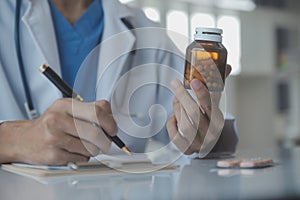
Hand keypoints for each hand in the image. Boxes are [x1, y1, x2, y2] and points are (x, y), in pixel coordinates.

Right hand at [0, 99, 116, 164]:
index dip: (110, 122)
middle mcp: (58, 119)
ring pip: (90, 148)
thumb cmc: (50, 124)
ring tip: (85, 146)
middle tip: (105, 143)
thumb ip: (90, 110)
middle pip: (95, 133)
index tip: (113, 130)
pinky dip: (83, 157)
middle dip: (105, 141)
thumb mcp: (67, 109)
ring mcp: (54, 138)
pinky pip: (80, 159)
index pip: (97, 111)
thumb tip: (112, 121)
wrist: (23, 139)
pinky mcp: (53, 155)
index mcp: (65, 105)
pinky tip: (74, 151)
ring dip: (93, 150)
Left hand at [167, 65, 231, 154]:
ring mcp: (198, 143)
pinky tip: (174, 117)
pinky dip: (172, 123)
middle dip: (183, 96)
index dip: (202, 93)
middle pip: (194, 114)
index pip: (211, 105)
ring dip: (178, 109)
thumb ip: (216, 86)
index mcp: (218, 120)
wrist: (205, 142)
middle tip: (174, 82)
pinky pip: (174, 135)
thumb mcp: (212, 103)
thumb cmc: (207, 118)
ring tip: (176, 99)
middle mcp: (210, 134)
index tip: (193, 80)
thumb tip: (226, 65)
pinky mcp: (186, 149)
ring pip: (184, 124)